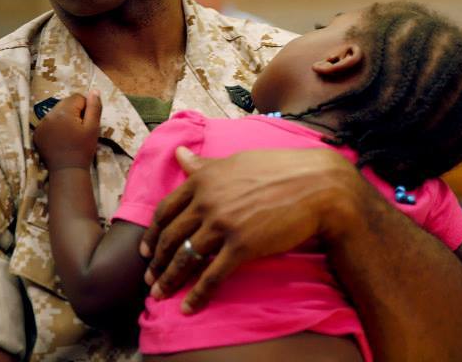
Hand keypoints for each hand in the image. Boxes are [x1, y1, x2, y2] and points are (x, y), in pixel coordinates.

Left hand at [32, 91, 101, 171]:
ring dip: (65, 118)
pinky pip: (49, 122)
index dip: (85, 108)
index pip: (77, 97)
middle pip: (65, 103)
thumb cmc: (83, 149)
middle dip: (74, 112)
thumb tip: (94, 90)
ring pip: (57, 112)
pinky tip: (61, 138)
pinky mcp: (37, 133)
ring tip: (70, 134)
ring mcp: (41, 125)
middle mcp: (49, 115)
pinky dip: (56, 126)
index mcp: (63, 112)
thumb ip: (94, 107)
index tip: (86, 123)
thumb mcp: (93, 128)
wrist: (67, 171)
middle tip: (79, 129)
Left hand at [140, 146, 363, 313]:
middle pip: (171, 237)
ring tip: (159, 294)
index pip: (166, 211)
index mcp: (203, 180)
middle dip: (156, 262)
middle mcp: (207, 201)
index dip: (152, 234)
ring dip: (169, 280)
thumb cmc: (279, 169)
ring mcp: (223, 224)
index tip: (146, 249)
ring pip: (185, 258)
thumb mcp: (235, 162)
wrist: (315, 185)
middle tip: (150, 278)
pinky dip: (197, 295)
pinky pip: (212, 276)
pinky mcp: (241, 246)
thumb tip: (178, 154)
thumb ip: (204, 165)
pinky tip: (188, 307)